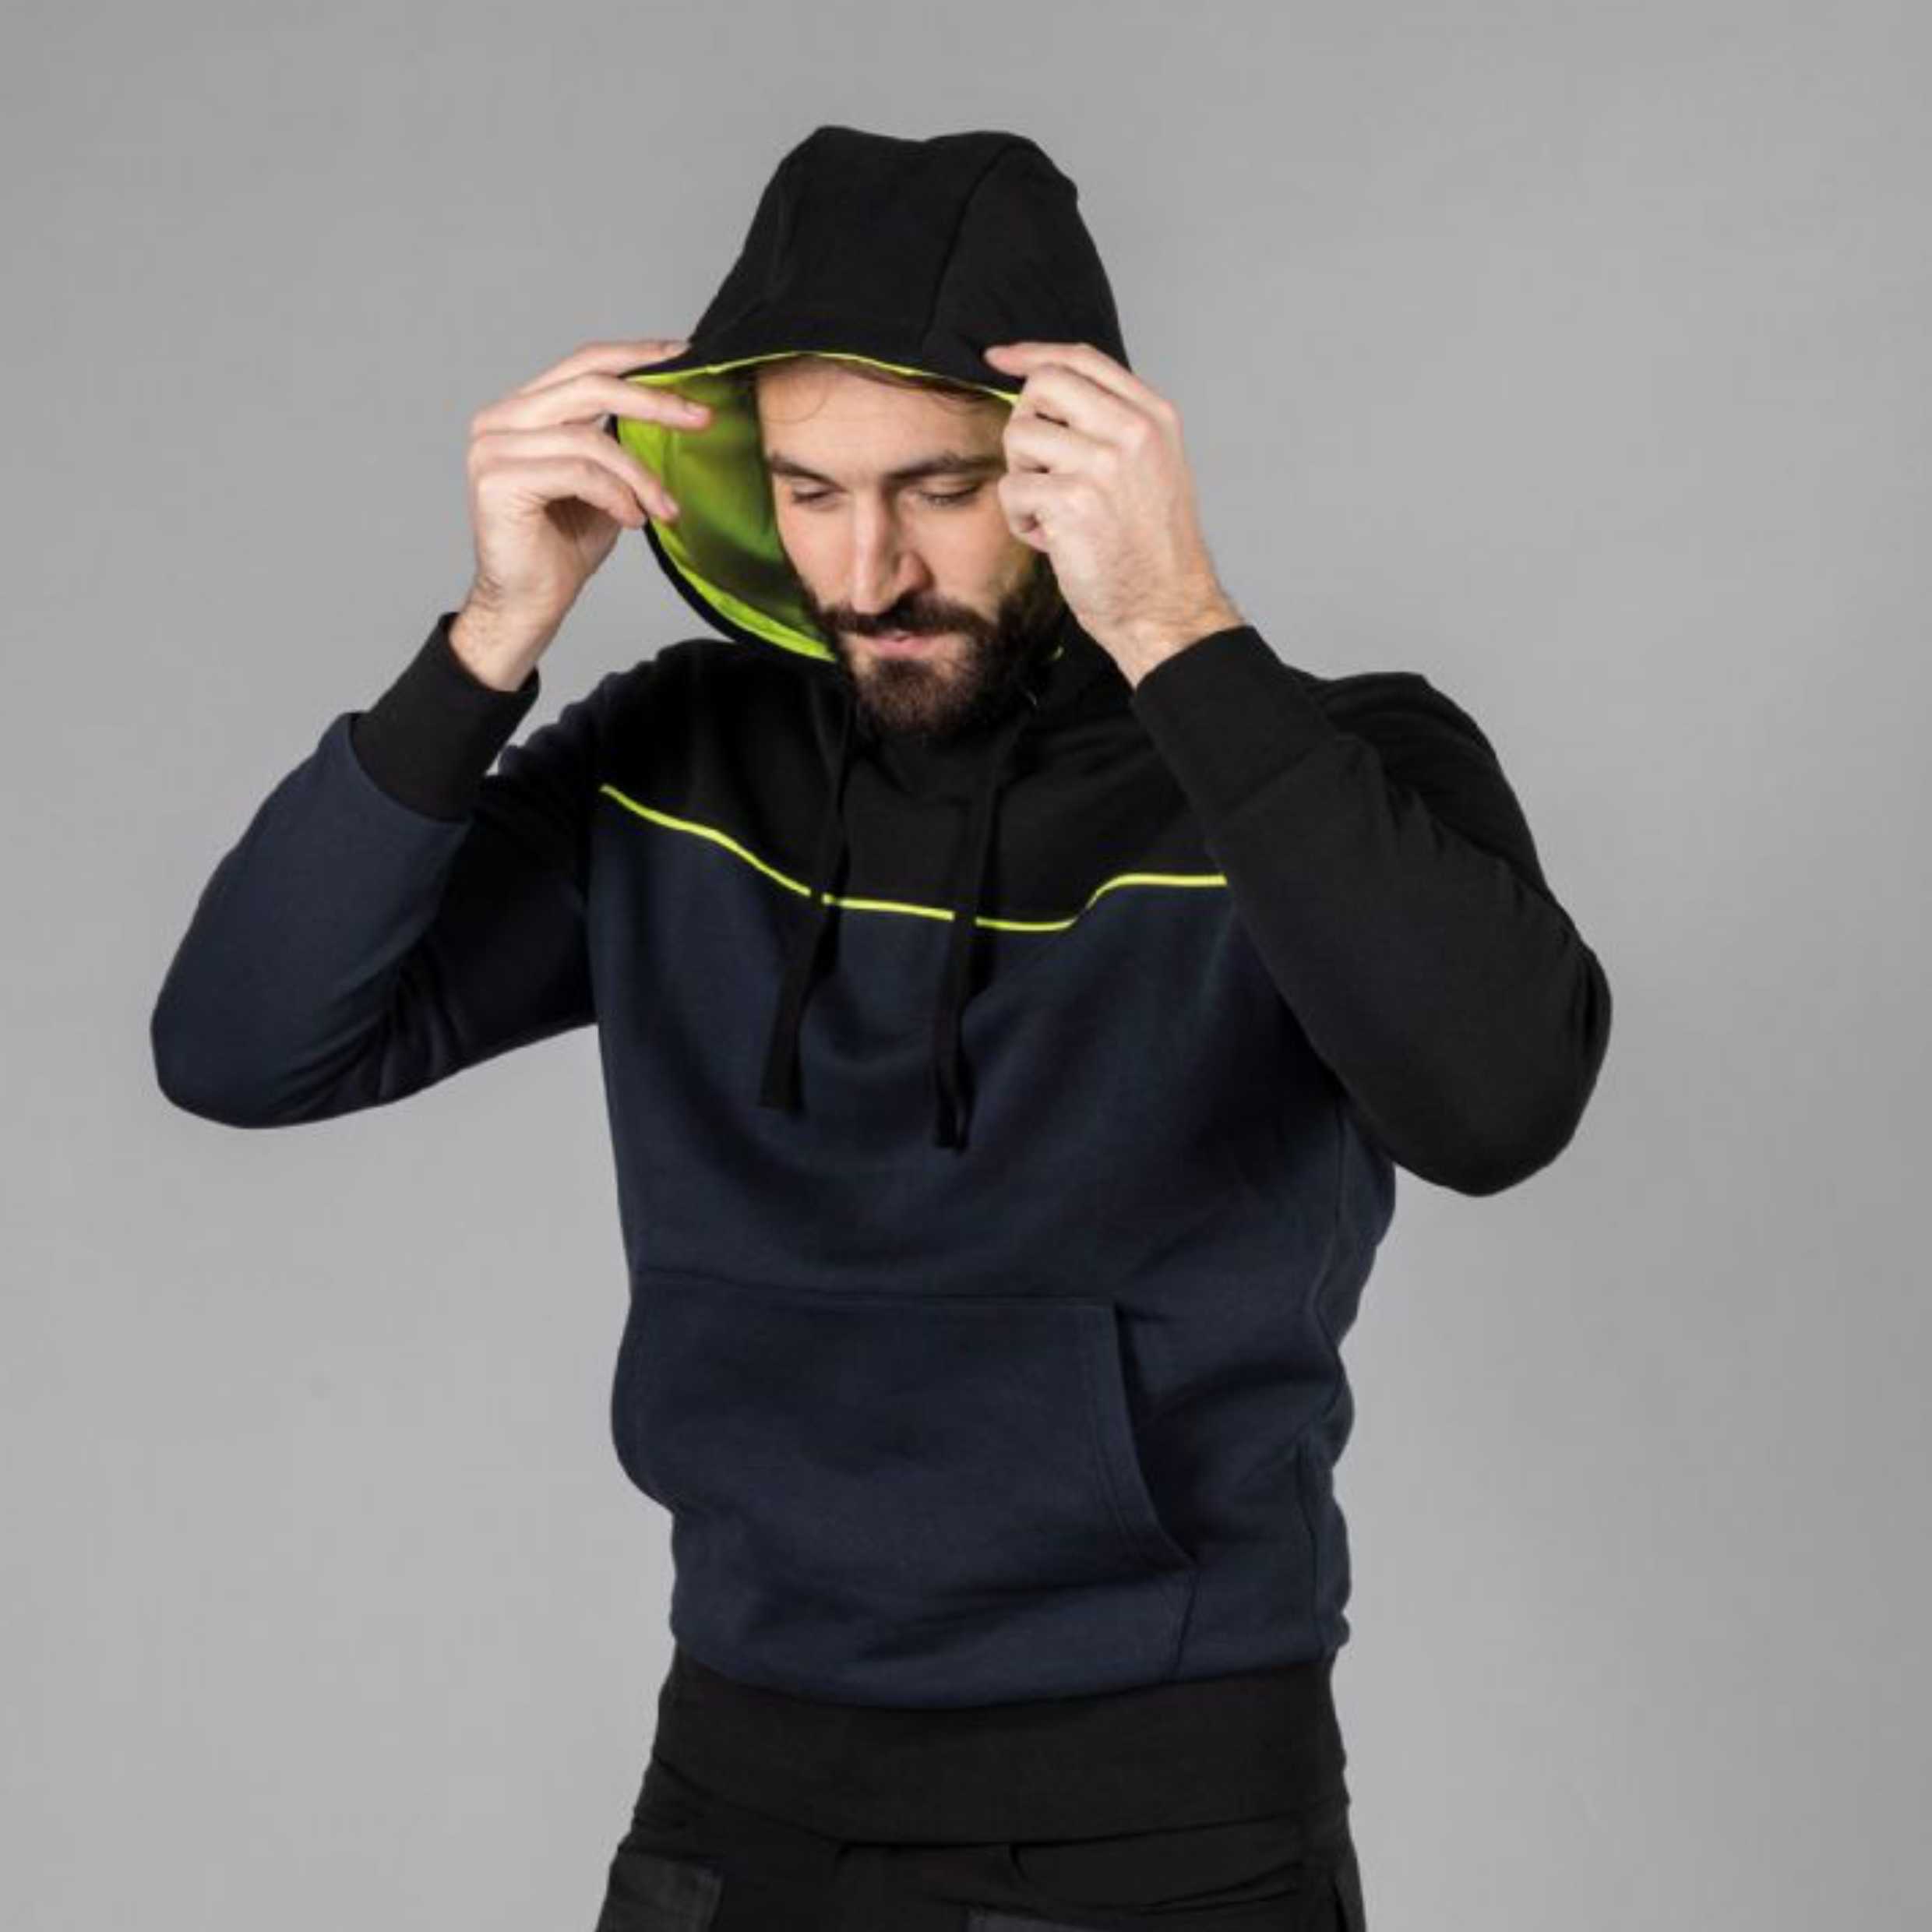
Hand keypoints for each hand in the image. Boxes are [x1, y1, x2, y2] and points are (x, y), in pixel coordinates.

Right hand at [454, 337, 711, 685]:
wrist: (529, 604)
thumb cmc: (563, 547)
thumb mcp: (603, 482)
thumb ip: (618, 441)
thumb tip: (674, 407)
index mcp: (522, 410)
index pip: (583, 363)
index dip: (636, 355)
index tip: (685, 355)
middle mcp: (500, 420)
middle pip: (589, 386)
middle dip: (654, 401)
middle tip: (702, 419)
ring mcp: (492, 447)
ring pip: (589, 439)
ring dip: (640, 475)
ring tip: (664, 508)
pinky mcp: (498, 480)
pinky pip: (578, 472)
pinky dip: (616, 496)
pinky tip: (632, 520)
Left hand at [983, 341, 1243, 684]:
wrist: (1165, 608)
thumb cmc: (1151, 549)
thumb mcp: (1152, 468)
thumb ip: (1114, 425)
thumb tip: (1045, 392)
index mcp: (1152, 417)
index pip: (1082, 359)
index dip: (1032, 354)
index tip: (1000, 358)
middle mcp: (1132, 431)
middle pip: (1044, 385)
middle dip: (1025, 424)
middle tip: (1039, 469)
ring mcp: (1102, 464)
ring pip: (1020, 437)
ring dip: (1022, 480)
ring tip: (1052, 514)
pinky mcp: (1071, 501)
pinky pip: (1011, 490)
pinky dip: (1020, 521)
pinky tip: (1051, 541)